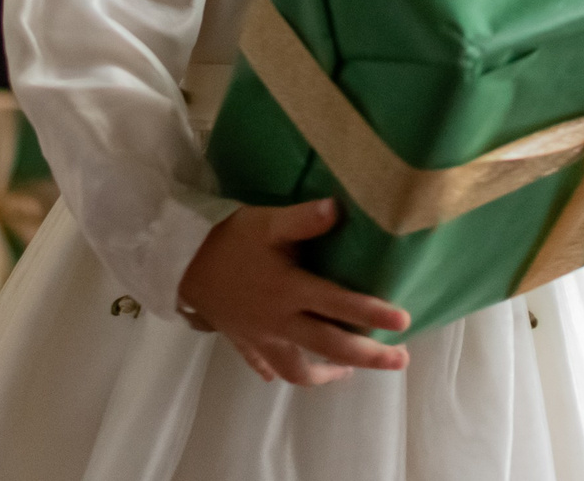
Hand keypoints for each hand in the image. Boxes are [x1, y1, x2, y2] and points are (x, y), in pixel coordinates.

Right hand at [176, 199, 410, 385]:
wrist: (178, 262)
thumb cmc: (227, 240)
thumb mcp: (265, 222)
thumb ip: (303, 219)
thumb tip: (339, 208)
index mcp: (290, 291)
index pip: (339, 306)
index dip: (372, 314)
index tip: (404, 322)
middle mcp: (280, 322)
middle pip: (329, 347)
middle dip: (367, 357)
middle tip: (399, 361)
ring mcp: (261, 338)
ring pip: (298, 369)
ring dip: (326, 374)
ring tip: (347, 373)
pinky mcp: (242, 341)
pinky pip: (263, 366)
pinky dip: (277, 372)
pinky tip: (286, 375)